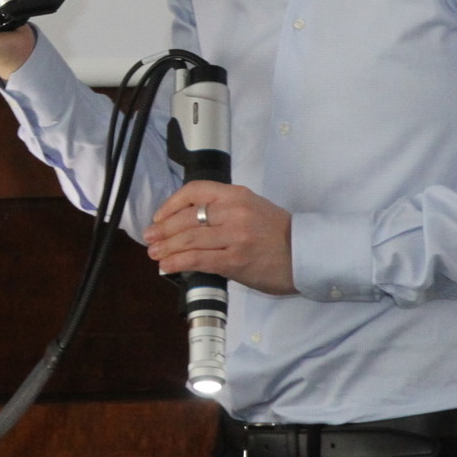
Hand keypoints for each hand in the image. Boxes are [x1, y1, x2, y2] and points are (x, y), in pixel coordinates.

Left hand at [142, 181, 297, 295]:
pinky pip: (198, 259)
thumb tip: (186, 223)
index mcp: (236, 194)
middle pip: (186, 218)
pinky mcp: (235, 260)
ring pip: (188, 239)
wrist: (307, 255)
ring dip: (166, 247)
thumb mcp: (251, 208)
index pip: (194, 191)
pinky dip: (178, 262)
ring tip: (155, 253)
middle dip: (162, 230)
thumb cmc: (278, 234)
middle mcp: (234, 212)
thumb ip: (222, 210)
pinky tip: (168, 266)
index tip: (160, 217)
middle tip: (150, 238)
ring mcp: (234, 236)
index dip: (171, 204)